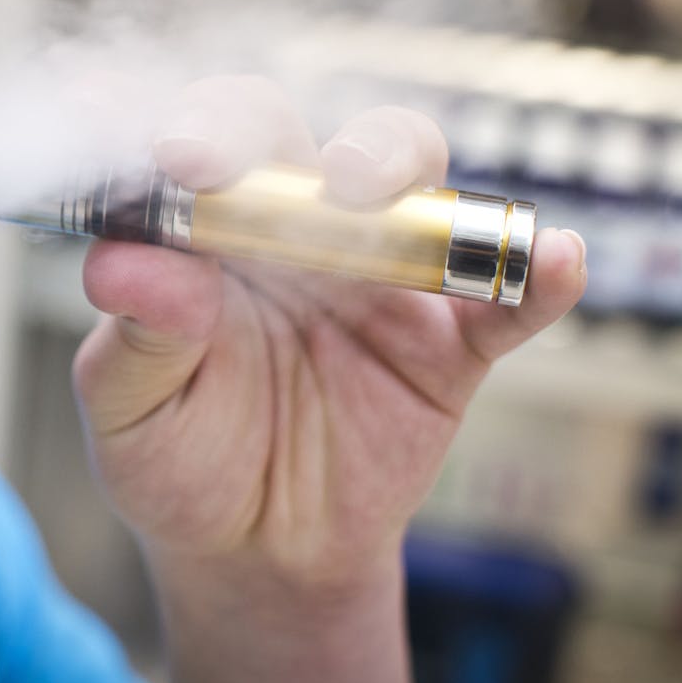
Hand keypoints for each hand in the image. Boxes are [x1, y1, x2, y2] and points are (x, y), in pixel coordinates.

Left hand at [74, 76, 587, 587]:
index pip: (201, 147)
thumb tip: (124, 265)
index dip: (187, 131)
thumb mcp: (129, 411)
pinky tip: (557, 259)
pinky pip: (503, 302)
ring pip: (409, 184)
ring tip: (362, 191)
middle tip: (226, 165)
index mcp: (206, 234)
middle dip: (263, 133)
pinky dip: (536, 277)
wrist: (256, 551)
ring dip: (394, 166)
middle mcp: (292, 232)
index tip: (167, 154)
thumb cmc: (180, 458)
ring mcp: (376, 280)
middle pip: (303, 141)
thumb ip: (135, 336)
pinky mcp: (446, 346)